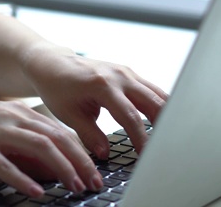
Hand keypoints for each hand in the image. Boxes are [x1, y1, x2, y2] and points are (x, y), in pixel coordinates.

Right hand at [0, 101, 103, 196]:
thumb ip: (22, 144)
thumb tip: (48, 166)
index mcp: (16, 112)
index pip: (58, 130)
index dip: (80, 151)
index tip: (93, 170)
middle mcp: (9, 117)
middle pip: (55, 138)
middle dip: (79, 161)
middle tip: (93, 181)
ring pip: (38, 148)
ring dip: (61, 169)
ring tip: (74, 186)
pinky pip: (5, 165)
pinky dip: (24, 179)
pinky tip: (36, 192)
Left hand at [23, 43, 168, 158]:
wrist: (52, 63)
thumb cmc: (57, 88)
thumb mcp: (68, 115)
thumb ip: (89, 135)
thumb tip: (106, 154)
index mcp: (102, 86)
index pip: (131, 117)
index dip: (141, 139)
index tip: (147, 156)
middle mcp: (118, 75)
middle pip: (153, 103)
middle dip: (163, 127)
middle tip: (166, 149)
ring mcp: (125, 71)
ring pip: (157, 94)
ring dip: (166, 115)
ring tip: (168, 138)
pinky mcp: (128, 72)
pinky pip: (151, 89)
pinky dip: (159, 105)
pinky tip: (162, 122)